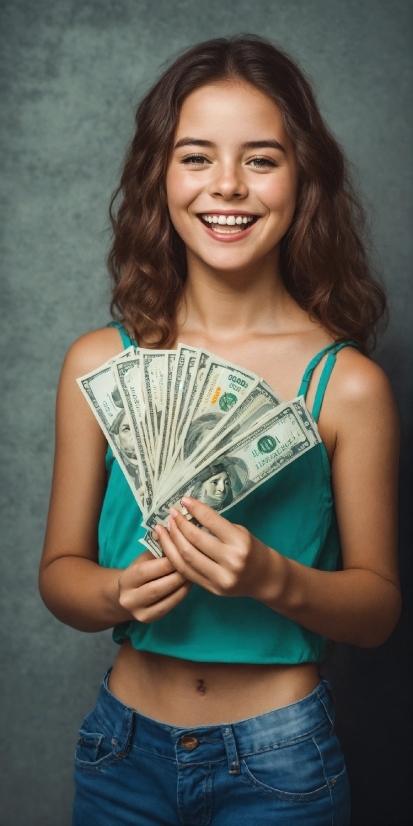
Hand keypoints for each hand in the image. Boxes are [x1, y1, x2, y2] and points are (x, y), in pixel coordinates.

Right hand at [118, 551, 191, 622]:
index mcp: (125, 580)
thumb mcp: (144, 559)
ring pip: (164, 600)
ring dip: (182, 586)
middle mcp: (129, 600)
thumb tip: (172, 535)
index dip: (164, 563)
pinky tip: (189, 584)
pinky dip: (181, 594)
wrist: (128, 596)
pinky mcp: (150, 620)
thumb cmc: (140, 572)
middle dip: (176, 576)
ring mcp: (139, 613)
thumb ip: (157, 549)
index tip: (181, 553)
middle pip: (155, 588)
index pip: (144, 572)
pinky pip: (169, 607)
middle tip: (191, 565)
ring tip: (193, 573)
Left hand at [154, 497, 277, 600]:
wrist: (265, 578)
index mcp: (240, 542)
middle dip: (179, 525)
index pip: (211, 521)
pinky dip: (174, 558)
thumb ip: (216, 527)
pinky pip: (187, 573)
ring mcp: (221, 578)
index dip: (195, 509)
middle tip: (171, 514)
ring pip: (186, 558)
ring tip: (164, 529)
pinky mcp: (213, 589)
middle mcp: (231, 561)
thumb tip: (188, 514)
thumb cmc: (252, 550)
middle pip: (195, 540)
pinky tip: (168, 546)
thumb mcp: (239, 532)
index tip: (183, 500)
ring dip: (171, 541)